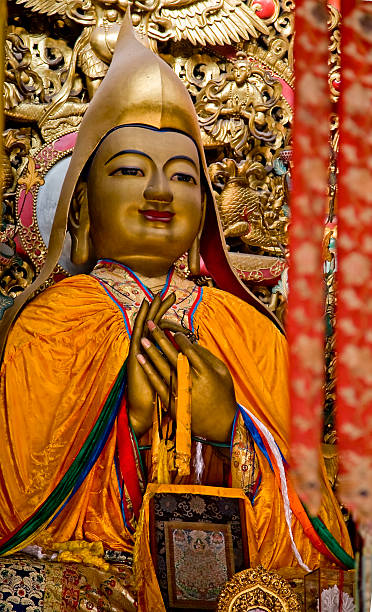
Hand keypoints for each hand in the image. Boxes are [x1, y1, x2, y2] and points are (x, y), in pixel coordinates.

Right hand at [127, 293, 176, 437]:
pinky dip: (141, 322)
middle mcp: (149, 351)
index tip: (176, 305)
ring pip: (147, 327)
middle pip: (157, 325)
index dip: (171, 317)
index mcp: (160, 355)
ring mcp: (141, 353)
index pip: (166, 332)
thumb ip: (180, 366)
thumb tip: (192, 356)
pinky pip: (139, 335)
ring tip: (156, 296)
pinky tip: (144, 311)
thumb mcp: (176, 378)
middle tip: (168, 293)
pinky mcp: (135, 357)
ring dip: (152, 312)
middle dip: (162, 309)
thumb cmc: (161, 398)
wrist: (145, 411)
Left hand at [137, 321, 236, 442]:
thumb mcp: (222, 372)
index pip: (188, 349)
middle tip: (150, 324)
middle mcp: (191, 381)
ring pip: (162, 368)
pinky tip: (141, 359)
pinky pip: (157, 384)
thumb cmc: (224, 395)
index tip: (173, 331)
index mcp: (205, 372)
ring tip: (142, 339)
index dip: (179, 338)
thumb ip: (207, 356)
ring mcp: (180, 393)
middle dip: (160, 338)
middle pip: (172, 355)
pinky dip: (148, 370)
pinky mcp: (172, 403)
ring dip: (151, 352)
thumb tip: (190, 342)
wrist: (220, 426)